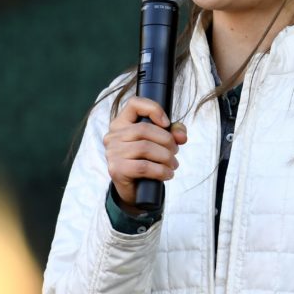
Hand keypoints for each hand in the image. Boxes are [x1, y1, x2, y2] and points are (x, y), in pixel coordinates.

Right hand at [103, 96, 187, 212]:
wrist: (134, 190)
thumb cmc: (146, 160)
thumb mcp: (160, 143)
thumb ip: (173, 132)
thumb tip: (181, 135)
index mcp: (121, 123)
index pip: (134, 104)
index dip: (153, 109)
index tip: (167, 123)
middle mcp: (113, 135)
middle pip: (144, 128)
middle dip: (167, 140)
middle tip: (175, 151)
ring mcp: (112, 152)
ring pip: (145, 148)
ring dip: (166, 157)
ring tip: (173, 164)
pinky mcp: (116, 169)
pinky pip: (144, 166)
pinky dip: (161, 171)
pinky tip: (167, 174)